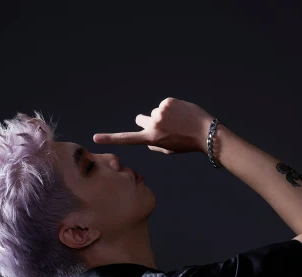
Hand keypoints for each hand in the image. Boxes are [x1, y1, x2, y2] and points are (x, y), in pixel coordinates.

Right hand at [93, 97, 213, 155]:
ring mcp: (160, 112)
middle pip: (140, 120)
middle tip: (165, 127)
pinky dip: (172, 108)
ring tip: (179, 122)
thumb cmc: (186, 143)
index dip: (110, 139)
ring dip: (164, 116)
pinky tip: (182, 114)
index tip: (96, 138)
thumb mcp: (168, 149)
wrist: (205, 132)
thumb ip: (153, 144)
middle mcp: (153, 125)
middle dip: (147, 122)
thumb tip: (146, 137)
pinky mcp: (168, 102)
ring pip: (155, 112)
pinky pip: (164, 104)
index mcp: (152, 139)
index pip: (127, 139)